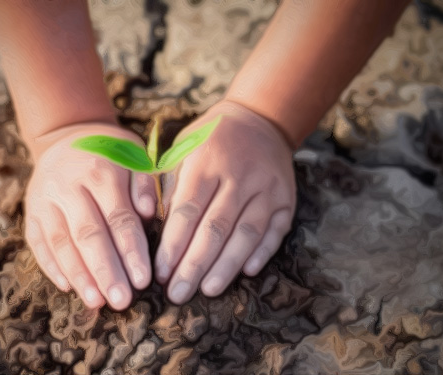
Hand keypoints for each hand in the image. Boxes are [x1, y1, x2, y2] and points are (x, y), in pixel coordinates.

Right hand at [23, 123, 156, 309]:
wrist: (67, 135)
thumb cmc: (112, 152)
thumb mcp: (135, 156)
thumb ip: (144, 185)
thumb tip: (150, 213)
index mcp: (101, 171)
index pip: (118, 217)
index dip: (130, 250)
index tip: (143, 280)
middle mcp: (69, 185)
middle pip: (88, 233)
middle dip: (105, 270)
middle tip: (121, 301)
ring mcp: (45, 199)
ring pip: (61, 242)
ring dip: (78, 275)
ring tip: (96, 302)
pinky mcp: (31, 211)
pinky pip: (38, 242)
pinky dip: (51, 266)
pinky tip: (67, 287)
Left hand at [155, 101, 295, 303]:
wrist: (258, 119)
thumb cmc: (210, 140)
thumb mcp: (182, 151)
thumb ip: (169, 186)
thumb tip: (157, 229)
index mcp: (206, 163)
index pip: (187, 211)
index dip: (173, 246)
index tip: (160, 274)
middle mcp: (239, 176)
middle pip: (215, 228)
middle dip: (194, 265)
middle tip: (178, 293)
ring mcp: (266, 188)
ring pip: (246, 234)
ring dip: (226, 266)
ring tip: (208, 290)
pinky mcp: (286, 199)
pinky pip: (275, 231)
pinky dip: (262, 254)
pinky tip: (246, 273)